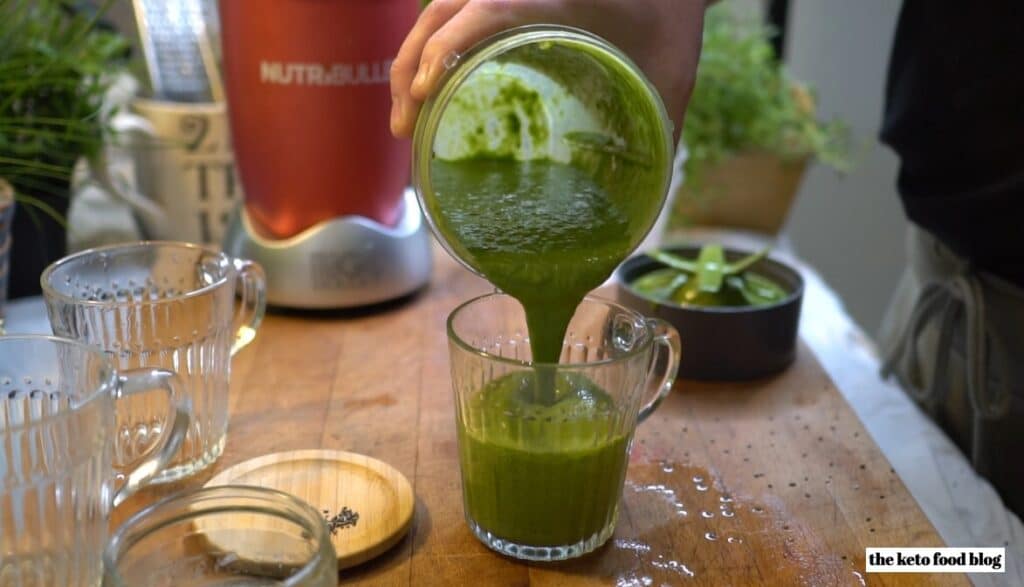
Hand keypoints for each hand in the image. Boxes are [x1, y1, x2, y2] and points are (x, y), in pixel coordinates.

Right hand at [389, 0, 706, 139]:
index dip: (447, 46)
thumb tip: (642, 208)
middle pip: (441, 10)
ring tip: (406, 118)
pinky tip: (428, 93)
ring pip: (438, 9)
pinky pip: (454, 14)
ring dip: (411, 60)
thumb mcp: (673, 72)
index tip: (425, 94)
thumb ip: (660, 130)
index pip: (487, 6)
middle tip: (403, 129)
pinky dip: (431, 50)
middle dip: (410, 66)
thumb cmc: (675, 17)